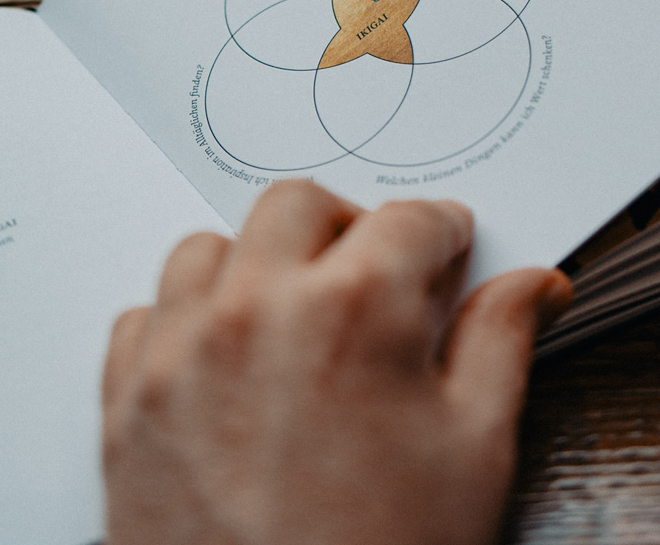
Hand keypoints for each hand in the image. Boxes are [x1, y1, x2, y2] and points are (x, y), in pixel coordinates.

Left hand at [102, 180, 571, 544]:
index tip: (448, 253)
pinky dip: (184, 325)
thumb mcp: (475, 454)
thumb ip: (501, 346)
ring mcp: (178, 354)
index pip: (407, 219)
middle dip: (348, 229)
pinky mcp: (126, 403)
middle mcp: (254, 311)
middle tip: (378, 279)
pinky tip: (227, 366)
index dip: (441, 235)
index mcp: (355, 310)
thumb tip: (533, 284)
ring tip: (297, 320)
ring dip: (257, 266)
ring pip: (209, 250)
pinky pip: (145, 318)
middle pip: (298, 205)